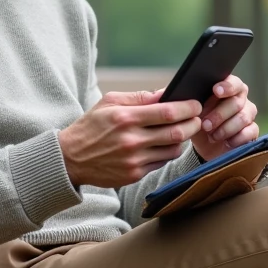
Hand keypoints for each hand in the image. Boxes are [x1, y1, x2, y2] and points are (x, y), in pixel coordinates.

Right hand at [58, 91, 202, 187]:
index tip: (196, 104)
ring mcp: (134, 160)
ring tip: (182, 130)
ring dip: (183, 139)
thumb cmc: (92, 125)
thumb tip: (167, 93)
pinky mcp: (134, 174)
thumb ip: (140, 97)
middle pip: (177, 133)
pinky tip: (166, 144)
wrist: (71, 158)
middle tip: (197, 118)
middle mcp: (131, 140)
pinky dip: (168, 152)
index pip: (168, 112)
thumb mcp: (110, 102)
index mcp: (126, 118)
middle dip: (193, 124)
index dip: (188, 108)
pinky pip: (161, 162)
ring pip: (173, 150)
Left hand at [190, 74, 258, 160]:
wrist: (206, 144)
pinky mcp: (252, 131)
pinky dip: (236, 139)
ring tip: (212, 136)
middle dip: (219, 115)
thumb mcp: (195, 112)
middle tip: (205, 125)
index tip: (216, 91)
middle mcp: (241, 99)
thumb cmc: (200, 121)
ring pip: (243, 118)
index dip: (227, 86)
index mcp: (228, 88)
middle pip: (236, 102)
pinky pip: (249, 132)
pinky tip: (226, 142)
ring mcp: (249, 114)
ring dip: (225, 128)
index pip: (233, 82)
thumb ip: (196, 103)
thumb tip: (193, 100)